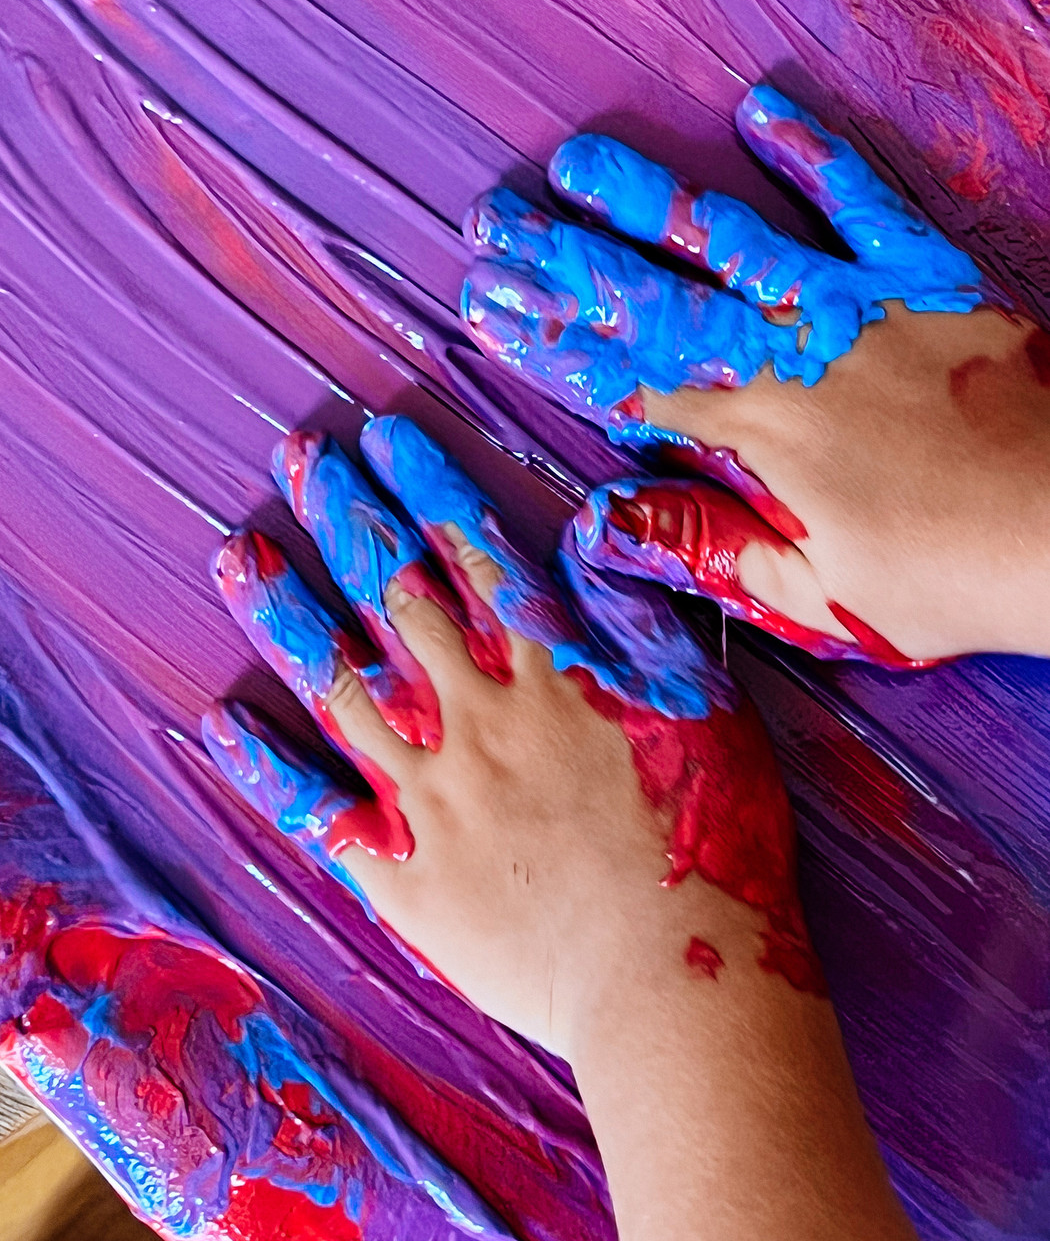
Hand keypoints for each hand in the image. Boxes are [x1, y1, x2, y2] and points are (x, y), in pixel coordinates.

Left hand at [206, 417, 815, 1056]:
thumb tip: (585, 534)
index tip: (382, 435)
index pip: (472, 554)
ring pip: (338, 680)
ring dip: (288, 611)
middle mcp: (474, 714)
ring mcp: (428, 792)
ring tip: (240, 554)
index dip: (425, 487)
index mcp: (549, 671)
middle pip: (395, 594)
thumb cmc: (711, 843)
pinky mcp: (401, 870)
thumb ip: (636, 616)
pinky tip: (222, 720)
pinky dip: (266, 765)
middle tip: (300, 454)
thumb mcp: (704, 704)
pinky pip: (316, 808)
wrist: (672, 978)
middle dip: (346, 514)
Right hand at [462, 86, 1049, 662]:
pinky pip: (857, 197)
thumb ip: (706, 550)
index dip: (546, 338)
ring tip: (579, 159)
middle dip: (562, 258)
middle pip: (650, 294)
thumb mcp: (813, 595)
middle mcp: (785, 352)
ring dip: (647, 196)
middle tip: (495, 221)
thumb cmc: (945, 573)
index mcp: (751, 433)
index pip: (620, 377)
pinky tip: (761, 109)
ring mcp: (852, 302)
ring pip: (727, 234)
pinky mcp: (922, 273)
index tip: (486, 304)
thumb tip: (602, 521)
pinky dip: (811, 152)